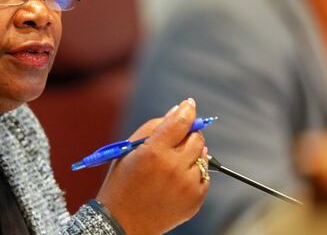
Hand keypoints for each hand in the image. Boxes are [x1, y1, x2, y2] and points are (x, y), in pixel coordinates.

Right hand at [96, 98, 208, 233]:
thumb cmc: (122, 182)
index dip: (187, 109)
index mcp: (153, 152)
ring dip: (191, 153)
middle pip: (196, 137)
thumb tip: (177, 111)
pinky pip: (204, 176)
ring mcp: (186, 185)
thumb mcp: (128, 150)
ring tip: (172, 163)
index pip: (180, 121)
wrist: (123, 221)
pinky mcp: (195, 199)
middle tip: (177, 138)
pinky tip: (175, 179)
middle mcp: (173, 167)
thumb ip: (153, 127)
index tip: (189, 104)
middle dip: (188, 134)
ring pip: (202, 155)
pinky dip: (193, 173)